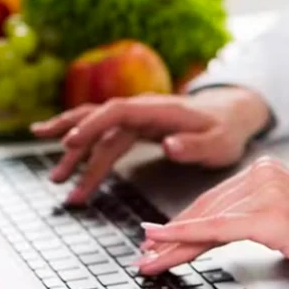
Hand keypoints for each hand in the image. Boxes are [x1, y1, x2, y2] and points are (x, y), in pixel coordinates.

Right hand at [30, 87, 271, 203]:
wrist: (232, 114)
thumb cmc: (226, 130)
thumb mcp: (219, 143)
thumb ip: (195, 145)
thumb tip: (168, 146)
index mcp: (160, 110)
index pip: (118, 112)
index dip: (93, 125)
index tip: (71, 142)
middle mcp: (143, 110)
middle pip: (100, 122)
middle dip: (77, 148)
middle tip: (58, 178)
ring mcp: (138, 118)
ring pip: (99, 132)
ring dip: (76, 154)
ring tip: (55, 179)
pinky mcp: (137, 127)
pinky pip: (105, 136)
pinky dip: (85, 146)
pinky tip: (63, 152)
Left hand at [137, 157, 288, 286]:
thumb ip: (260, 217)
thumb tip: (221, 233)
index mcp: (269, 171)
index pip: (215, 200)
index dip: (182, 223)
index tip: (159, 239)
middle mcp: (266, 174)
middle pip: (205, 209)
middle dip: (171, 236)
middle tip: (145, 254)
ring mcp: (269, 193)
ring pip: (207, 221)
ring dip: (172, 243)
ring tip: (149, 261)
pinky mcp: (273, 217)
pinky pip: (219, 229)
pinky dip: (187, 238)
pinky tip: (166, 244)